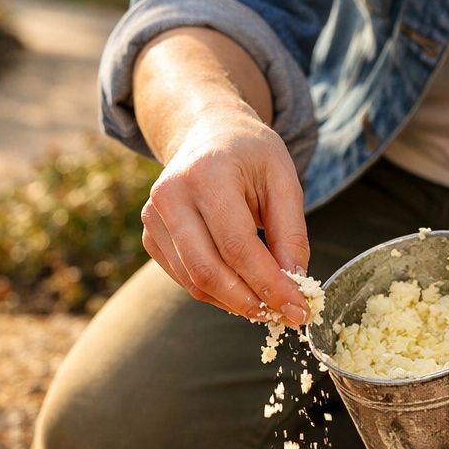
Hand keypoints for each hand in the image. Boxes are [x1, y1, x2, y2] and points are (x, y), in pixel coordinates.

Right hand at [140, 103, 312, 325]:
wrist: (207, 133)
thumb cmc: (250, 154)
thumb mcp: (283, 179)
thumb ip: (291, 233)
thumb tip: (294, 284)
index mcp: (207, 174)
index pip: (237, 246)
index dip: (269, 285)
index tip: (298, 309)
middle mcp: (171, 195)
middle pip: (209, 271)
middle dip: (251, 302)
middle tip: (284, 315)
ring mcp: (154, 217)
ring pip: (195, 283)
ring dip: (235, 303)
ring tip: (268, 305)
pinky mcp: (151, 236)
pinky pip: (185, 280)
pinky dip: (218, 294)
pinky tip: (243, 290)